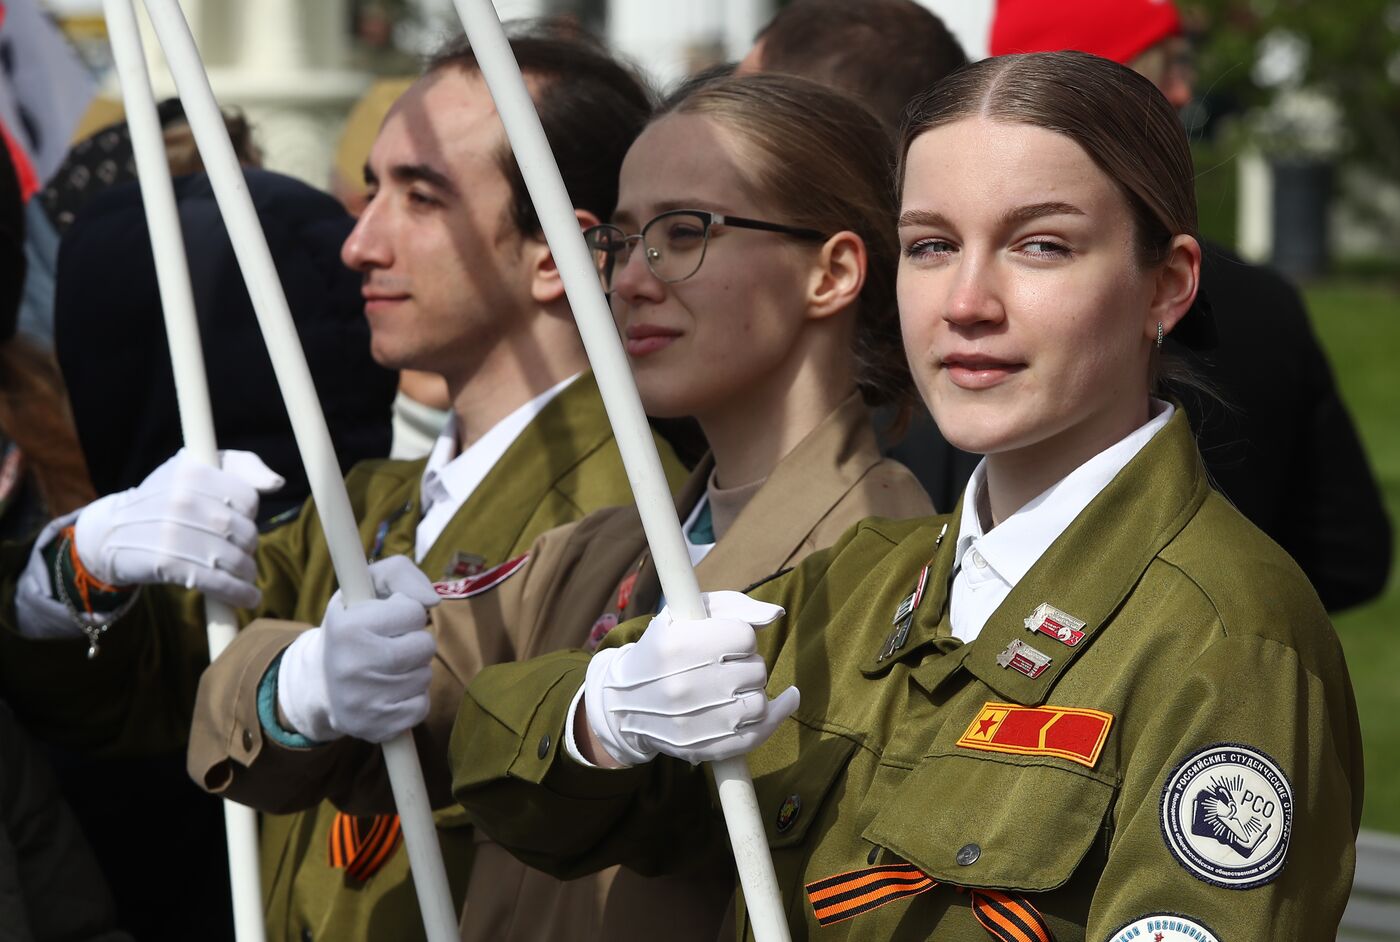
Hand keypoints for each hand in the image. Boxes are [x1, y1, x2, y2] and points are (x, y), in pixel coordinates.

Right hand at [72, 450, 283, 607]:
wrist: (113, 531)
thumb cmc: (167, 497)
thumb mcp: (198, 469)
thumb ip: (242, 467)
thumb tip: (277, 484)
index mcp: (193, 470)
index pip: (248, 498)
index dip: (250, 514)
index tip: (239, 520)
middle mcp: (183, 498)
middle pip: (244, 531)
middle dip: (249, 546)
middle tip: (242, 552)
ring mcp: (173, 531)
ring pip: (234, 558)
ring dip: (247, 572)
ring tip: (245, 575)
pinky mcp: (167, 562)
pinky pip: (216, 581)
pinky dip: (238, 593)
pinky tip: (249, 597)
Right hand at [277, 556, 439, 743]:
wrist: (320, 684)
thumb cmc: (354, 626)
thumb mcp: (365, 587)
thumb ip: (401, 573)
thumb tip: (432, 600)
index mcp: (348, 627)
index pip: (413, 611)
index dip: (406, 612)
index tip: (387, 619)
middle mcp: (353, 665)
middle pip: (424, 646)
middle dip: (414, 642)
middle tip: (391, 644)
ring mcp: (364, 701)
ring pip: (424, 676)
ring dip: (414, 670)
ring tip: (387, 668)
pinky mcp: (376, 728)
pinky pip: (421, 707)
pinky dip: (413, 698)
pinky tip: (390, 691)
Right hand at [583, 590, 798, 766]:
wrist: (625, 702)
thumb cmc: (664, 651)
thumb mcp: (685, 614)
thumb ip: (734, 606)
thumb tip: (775, 615)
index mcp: (678, 645)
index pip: (744, 636)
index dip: (740, 637)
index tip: (725, 643)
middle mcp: (685, 685)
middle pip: (756, 669)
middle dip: (747, 663)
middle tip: (727, 666)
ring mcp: (695, 721)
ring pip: (759, 701)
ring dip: (753, 690)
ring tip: (734, 686)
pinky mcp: (704, 748)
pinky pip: (758, 733)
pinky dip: (777, 715)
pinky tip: (787, 699)